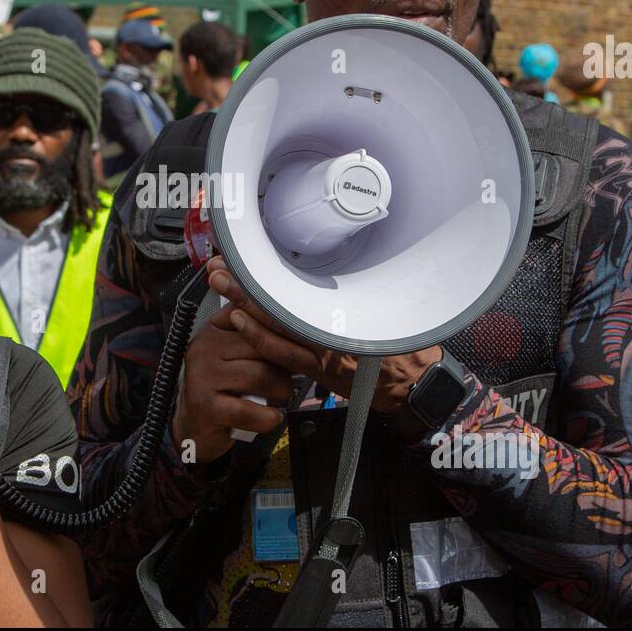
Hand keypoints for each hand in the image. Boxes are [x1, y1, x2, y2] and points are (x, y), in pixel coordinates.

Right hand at [174, 296, 293, 464]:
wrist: (194, 426)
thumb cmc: (222, 388)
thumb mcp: (234, 354)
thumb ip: (257, 336)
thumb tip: (297, 326)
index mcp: (213, 329)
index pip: (255, 318)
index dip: (281, 334)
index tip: (300, 345)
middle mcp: (204, 348)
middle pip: (262, 347)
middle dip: (284, 366)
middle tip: (289, 378)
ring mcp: (203, 376)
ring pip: (261, 376)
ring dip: (280, 391)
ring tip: (278, 397)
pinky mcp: (206, 407)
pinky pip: (250, 409)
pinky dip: (268, 417)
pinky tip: (270, 416)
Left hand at [206, 257, 440, 432]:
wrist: (411, 383)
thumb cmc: (398, 340)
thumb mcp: (375, 304)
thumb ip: (344, 289)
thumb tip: (318, 264)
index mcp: (342, 301)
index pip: (297, 277)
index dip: (265, 264)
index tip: (244, 248)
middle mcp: (330, 321)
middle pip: (280, 294)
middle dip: (247, 277)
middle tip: (221, 260)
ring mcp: (321, 346)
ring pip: (276, 321)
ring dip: (243, 301)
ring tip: (220, 282)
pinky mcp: (316, 368)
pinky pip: (282, 353)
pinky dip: (258, 336)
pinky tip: (236, 322)